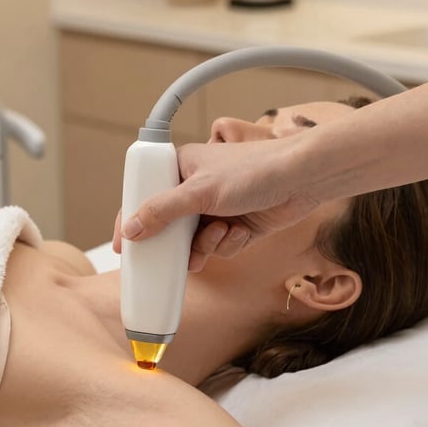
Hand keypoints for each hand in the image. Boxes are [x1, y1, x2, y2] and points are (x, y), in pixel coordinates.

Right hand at [112, 139, 318, 270]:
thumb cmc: (253, 171)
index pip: (144, 197)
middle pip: (168, 227)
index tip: (123, 247)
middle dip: (176, 245)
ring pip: (193, 243)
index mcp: (180, 169)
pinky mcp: (235, 226)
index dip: (132, 221)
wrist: (304, 179)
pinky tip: (241, 231)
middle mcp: (194, 189)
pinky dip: (228, 244)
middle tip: (176, 257)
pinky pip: (218, 247)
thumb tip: (131, 230)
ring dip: (207, 245)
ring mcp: (215, 209)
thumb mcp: (199, 192)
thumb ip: (162, 212)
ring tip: (222, 232)